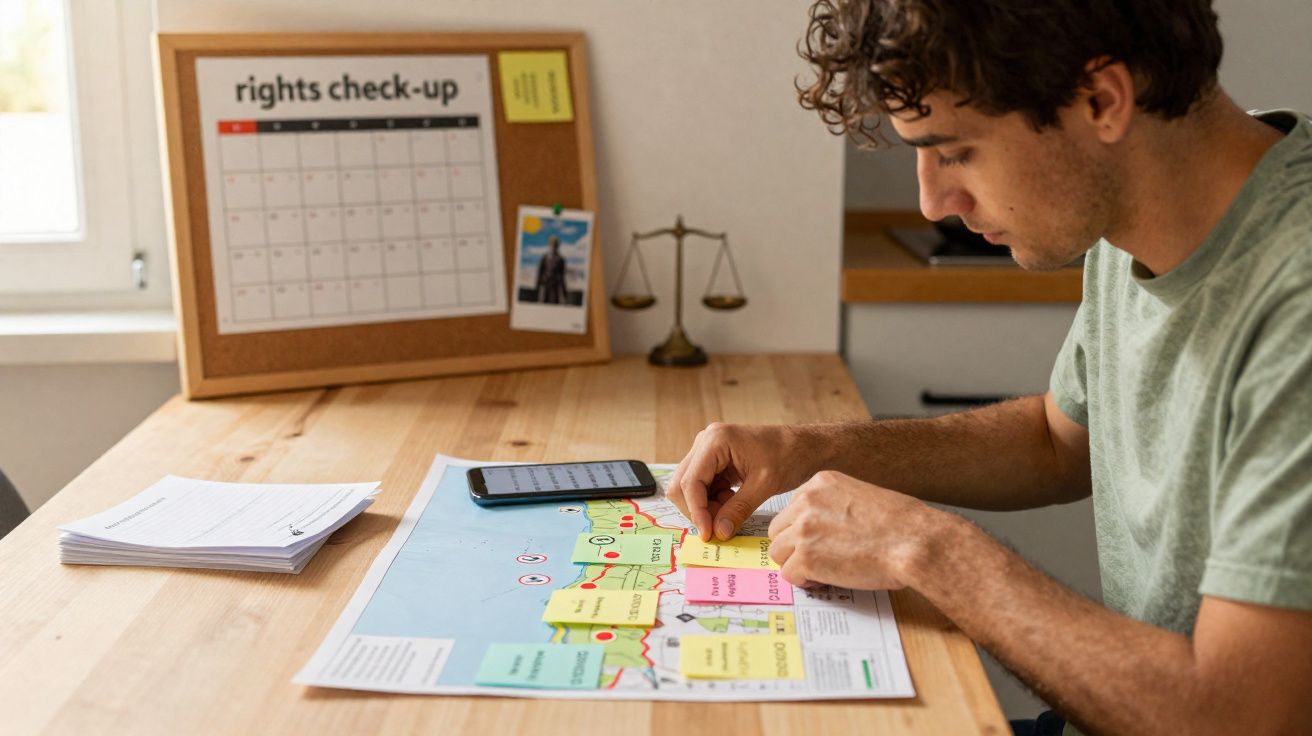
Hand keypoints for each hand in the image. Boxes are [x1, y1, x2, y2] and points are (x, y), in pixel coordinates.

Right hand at [667, 423, 814, 541]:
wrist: (805, 446)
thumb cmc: (789, 456)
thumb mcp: (764, 485)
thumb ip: (738, 510)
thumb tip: (718, 533)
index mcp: (715, 440)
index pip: (690, 482)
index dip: (697, 512)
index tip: (708, 534)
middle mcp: (706, 442)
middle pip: (683, 484)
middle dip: (698, 510)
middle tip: (718, 528)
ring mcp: (708, 450)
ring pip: (690, 488)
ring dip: (706, 507)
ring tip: (730, 514)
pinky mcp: (714, 460)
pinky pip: (703, 487)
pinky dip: (713, 502)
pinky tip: (732, 505)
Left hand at [767, 470, 951, 590]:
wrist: (915, 541)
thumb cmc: (902, 525)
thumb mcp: (863, 497)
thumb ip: (836, 506)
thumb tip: (826, 527)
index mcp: (821, 483)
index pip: (792, 508)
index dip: (803, 529)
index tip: (818, 541)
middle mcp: (807, 501)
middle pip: (779, 530)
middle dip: (793, 547)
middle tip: (817, 559)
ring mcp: (804, 529)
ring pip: (778, 552)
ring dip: (797, 565)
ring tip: (822, 571)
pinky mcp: (807, 557)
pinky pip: (789, 574)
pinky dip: (804, 581)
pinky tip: (826, 580)